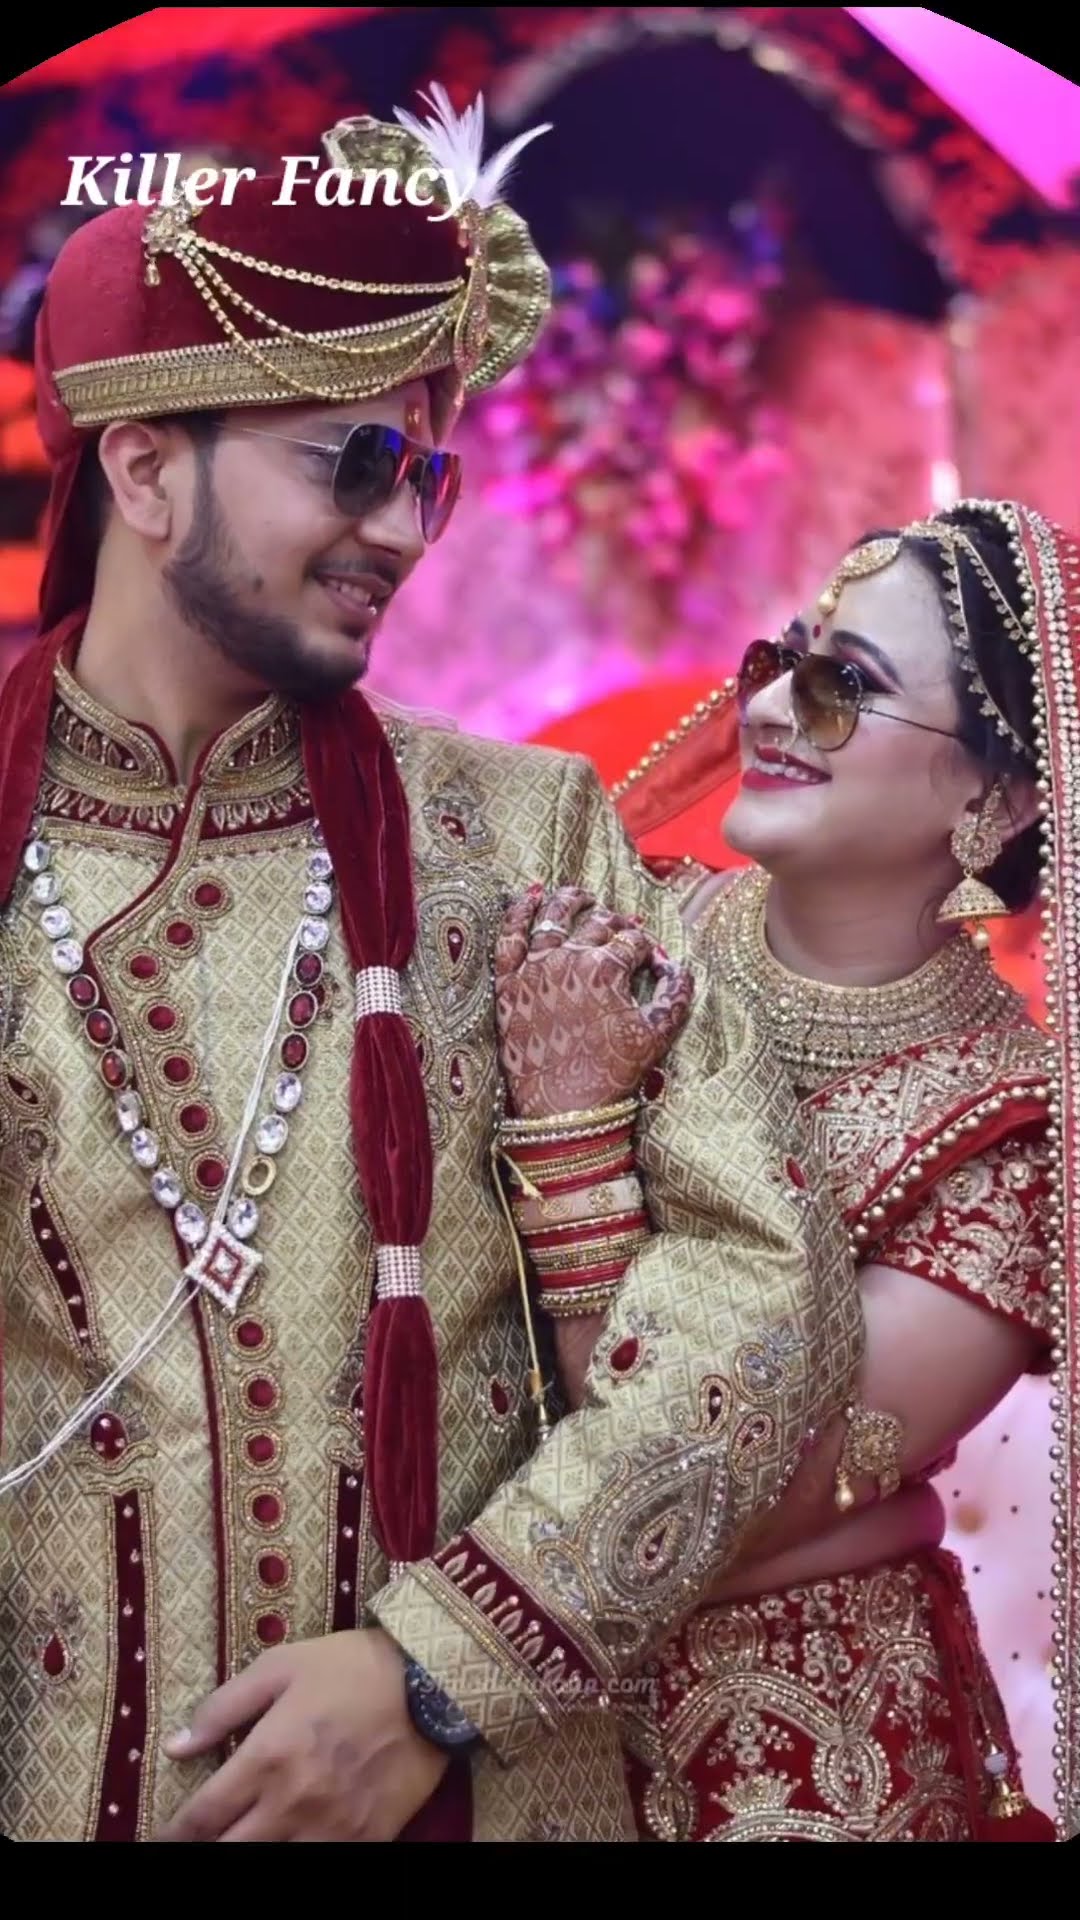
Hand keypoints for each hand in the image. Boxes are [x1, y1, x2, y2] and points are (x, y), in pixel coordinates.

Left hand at [156, 1628, 446, 1841]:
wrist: (430, 1683)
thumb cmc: (350, 1667)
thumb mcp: (280, 1667)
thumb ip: (223, 1708)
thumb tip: (175, 1746)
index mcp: (267, 1758)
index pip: (203, 1816)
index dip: (175, 1833)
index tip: (164, 1836)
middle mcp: (293, 1803)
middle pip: (230, 1851)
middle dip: (206, 1849)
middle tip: (197, 1842)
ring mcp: (331, 1829)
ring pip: (272, 1864)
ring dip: (250, 1852)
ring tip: (240, 1840)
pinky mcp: (365, 1840)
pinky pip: (320, 1866)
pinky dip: (296, 1858)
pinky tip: (288, 1845)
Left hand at [495, 885, 693, 1117]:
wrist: (563, 1109)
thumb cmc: (612, 1073)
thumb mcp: (657, 1034)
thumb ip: (676, 995)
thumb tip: (679, 969)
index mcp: (606, 968)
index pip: (633, 942)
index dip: (647, 949)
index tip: (651, 961)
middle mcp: (568, 959)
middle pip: (597, 924)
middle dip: (616, 922)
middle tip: (623, 928)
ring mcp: (533, 968)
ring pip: (552, 916)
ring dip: (569, 900)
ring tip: (580, 895)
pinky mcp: (507, 983)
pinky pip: (509, 936)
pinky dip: (518, 911)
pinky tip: (529, 896)